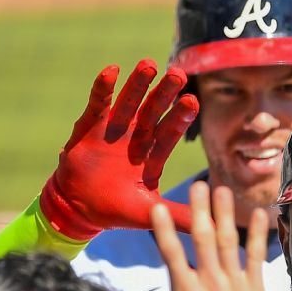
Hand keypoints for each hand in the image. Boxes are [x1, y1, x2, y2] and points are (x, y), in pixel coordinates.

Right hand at [41, 59, 198, 240]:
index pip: (171, 131)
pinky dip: (103, 89)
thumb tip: (212, 225)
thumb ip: (179, 215)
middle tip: (179, 74)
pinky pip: (98, 104)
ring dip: (138, 84)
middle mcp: (137, 136)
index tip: (193, 102)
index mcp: (153, 154)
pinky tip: (112, 71)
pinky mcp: (90, 127)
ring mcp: (114, 129)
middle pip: (154, 110)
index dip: (180, 117)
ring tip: (149, 65)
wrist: (79, 209)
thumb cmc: (116, 208)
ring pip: (129, 102)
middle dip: (165, 93)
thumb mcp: (149, 212)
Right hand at [130, 181, 284, 290]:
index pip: (171, 255)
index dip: (163, 230)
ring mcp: (234, 282)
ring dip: (225, 214)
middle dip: (198, 210)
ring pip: (228, 241)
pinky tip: (262, 214)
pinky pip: (256, 256)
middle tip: (195, 185)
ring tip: (222, 189)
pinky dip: (259, 235)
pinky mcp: (256, 287)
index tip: (157, 207)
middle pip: (202, 239)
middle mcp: (210, 282)